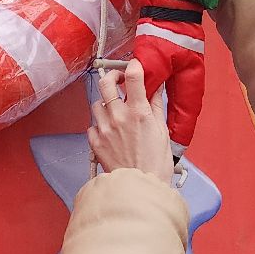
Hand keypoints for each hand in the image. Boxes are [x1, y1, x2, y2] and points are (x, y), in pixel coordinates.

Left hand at [88, 60, 175, 181]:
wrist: (141, 187)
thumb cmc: (155, 163)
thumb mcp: (162, 131)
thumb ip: (156, 106)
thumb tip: (156, 88)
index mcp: (139, 112)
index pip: (133, 76)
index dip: (133, 66)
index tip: (134, 66)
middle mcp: (119, 117)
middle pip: (105, 83)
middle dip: (111, 77)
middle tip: (118, 81)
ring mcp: (104, 129)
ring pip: (96, 103)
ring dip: (105, 104)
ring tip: (114, 112)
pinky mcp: (95, 142)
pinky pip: (92, 125)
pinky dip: (99, 125)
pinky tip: (109, 131)